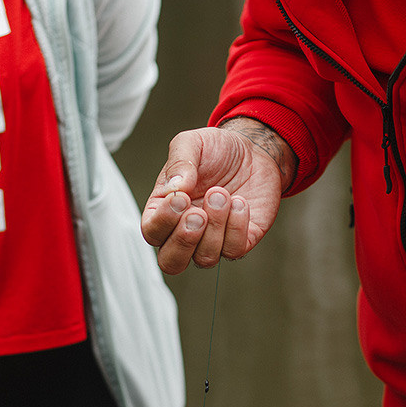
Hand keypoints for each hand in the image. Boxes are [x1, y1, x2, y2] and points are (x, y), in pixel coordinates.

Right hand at [141, 119, 290, 273]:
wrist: (253, 151)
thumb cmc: (216, 151)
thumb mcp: (192, 144)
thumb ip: (178, 163)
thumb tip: (174, 188)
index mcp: (164, 210)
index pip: (152, 232)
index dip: (163, 221)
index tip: (181, 197)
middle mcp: (185, 231)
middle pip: (171, 262)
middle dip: (184, 241)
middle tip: (198, 213)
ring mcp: (212, 239)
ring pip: (204, 258)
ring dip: (215, 226)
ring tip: (222, 194)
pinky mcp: (239, 240)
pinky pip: (234, 250)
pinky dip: (237, 226)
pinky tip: (240, 202)